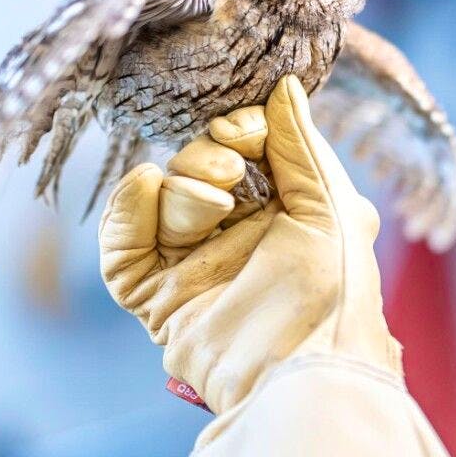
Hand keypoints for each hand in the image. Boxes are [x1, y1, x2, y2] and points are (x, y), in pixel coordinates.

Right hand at [99, 76, 401, 415]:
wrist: (302, 370)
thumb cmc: (333, 291)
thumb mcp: (331, 206)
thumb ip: (301, 144)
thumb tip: (284, 86)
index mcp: (284, 212)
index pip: (244, 152)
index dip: (240, 131)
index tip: (249, 130)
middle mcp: (236, 237)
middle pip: (197, 168)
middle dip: (208, 159)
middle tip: (229, 172)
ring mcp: (194, 267)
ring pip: (163, 200)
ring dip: (182, 190)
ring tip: (213, 205)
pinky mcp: (157, 298)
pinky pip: (122, 247)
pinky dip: (125, 212)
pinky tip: (144, 185)